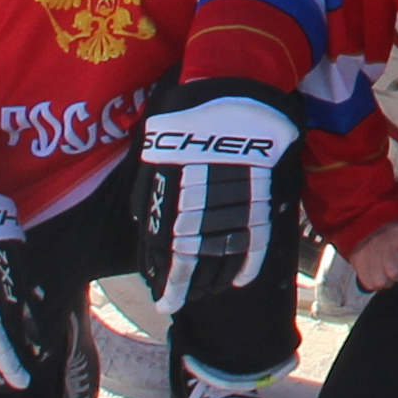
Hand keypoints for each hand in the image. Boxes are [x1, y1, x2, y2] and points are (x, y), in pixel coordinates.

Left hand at [130, 84, 298, 314]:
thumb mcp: (150, 152)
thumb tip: (141, 220)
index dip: (165, 284)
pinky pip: (253, 244)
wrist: (230, 96)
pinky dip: (247, 265)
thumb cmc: (184, 117)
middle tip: (182, 301)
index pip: (164, 260)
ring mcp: (229, 211)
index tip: (163, 300)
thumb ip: (146, 191)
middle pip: (192, 268)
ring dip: (213, 281)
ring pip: (221, 260)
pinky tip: (240, 280)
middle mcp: (197, 217)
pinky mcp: (257, 202)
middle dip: (187, 289)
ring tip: (206, 291)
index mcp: (167, 206)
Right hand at [344, 220, 397, 292]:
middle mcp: (387, 247)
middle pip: (397, 274)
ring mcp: (371, 256)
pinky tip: (379, 272)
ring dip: (388, 281)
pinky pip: (370, 284)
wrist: (367, 218)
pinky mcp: (359, 264)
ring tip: (390, 272)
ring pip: (383, 282)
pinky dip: (375, 282)